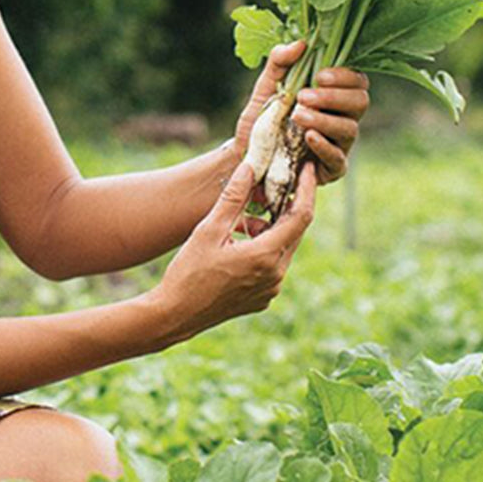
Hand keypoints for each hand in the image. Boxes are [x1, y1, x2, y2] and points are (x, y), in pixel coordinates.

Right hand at [153, 159, 317, 341]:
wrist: (175, 315)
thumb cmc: (188, 272)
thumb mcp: (208, 229)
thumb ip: (233, 197)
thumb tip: (250, 166)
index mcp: (265, 256)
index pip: (301, 216)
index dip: (306, 189)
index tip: (307, 168)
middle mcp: (276, 275)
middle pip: (294, 231)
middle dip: (286, 205)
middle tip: (276, 183)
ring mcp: (271, 289)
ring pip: (282, 248)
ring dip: (269, 228)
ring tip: (241, 219)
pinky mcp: (262, 298)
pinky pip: (272, 265)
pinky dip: (263, 247)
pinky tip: (238, 241)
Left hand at [233, 42, 369, 185]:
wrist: (245, 156)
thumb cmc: (262, 119)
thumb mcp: (266, 87)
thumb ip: (280, 62)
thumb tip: (300, 43)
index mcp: (334, 95)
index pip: (357, 81)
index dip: (345, 76)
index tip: (320, 75)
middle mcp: (342, 118)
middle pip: (361, 102)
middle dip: (334, 97)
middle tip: (304, 96)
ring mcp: (339, 145)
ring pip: (350, 129)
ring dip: (324, 119)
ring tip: (297, 116)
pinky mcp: (331, 169)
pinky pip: (339, 159)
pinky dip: (325, 146)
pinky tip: (308, 137)